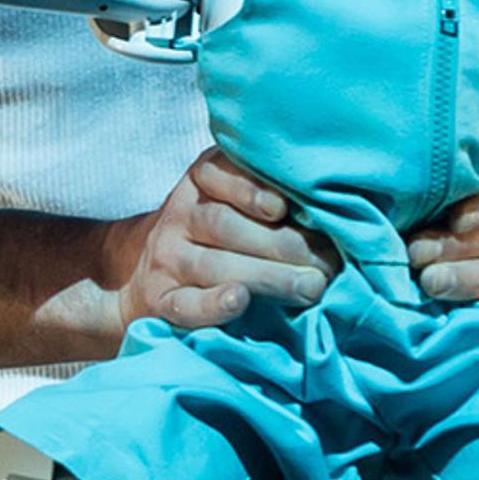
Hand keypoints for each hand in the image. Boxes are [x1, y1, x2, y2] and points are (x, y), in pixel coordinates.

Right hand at [105, 147, 337, 329]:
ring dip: (266, 276)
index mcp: (200, 183)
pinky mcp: (161, 301)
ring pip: (212, 264)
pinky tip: (239, 301)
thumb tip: (338, 207)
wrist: (140, 273)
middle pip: (224, 225)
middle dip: (282, 244)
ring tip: (309, 288)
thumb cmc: (216, 234)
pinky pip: (184, 304)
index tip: (283, 207)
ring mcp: (167, 260)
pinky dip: (213, 305)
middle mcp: (179, 216)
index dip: (251, 189)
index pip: (218, 174)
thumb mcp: (231, 197)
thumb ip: (272, 192)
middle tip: (328, 265)